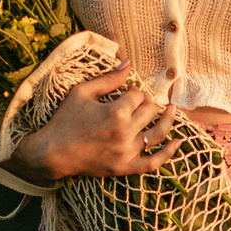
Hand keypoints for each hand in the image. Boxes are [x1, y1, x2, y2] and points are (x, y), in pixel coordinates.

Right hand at [5, 59, 178, 181]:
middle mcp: (124, 132)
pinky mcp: (125, 167)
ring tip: (173, 111)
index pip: (138, 95)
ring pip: (157, 133)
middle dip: (148, 103)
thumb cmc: (65, 120)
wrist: (52, 152)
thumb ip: (108, 78)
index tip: (126, 95)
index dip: (133, 92)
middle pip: (150, 111)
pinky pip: (153, 162)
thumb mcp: (82, 92)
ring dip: (168, 120)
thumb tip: (128, 62)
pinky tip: (178, 142)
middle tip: (142, 102)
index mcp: (115, 111)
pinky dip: (169, 153)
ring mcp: (126, 152)